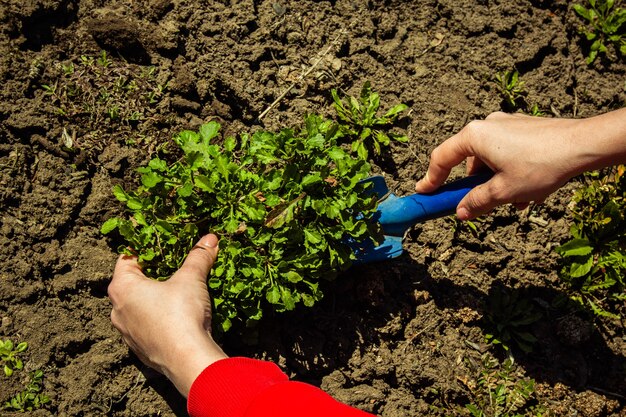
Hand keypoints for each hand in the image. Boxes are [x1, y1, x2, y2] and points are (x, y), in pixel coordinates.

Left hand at [108, 234, 226, 396]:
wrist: (187, 359)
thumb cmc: (181, 314)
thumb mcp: (192, 279)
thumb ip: (198, 256)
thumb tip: (210, 239)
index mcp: (122, 288)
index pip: (127, 259)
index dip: (144, 250)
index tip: (161, 246)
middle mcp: (118, 310)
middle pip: (131, 284)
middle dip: (152, 275)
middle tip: (173, 267)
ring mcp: (127, 333)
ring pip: (138, 307)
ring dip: (154, 299)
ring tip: (177, 293)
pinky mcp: (140, 350)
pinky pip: (147, 327)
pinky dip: (159, 319)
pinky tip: (178, 318)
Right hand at [415, 112, 590, 219]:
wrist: (584, 145)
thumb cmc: (540, 166)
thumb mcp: (503, 192)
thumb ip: (476, 202)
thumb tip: (461, 212)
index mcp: (474, 136)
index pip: (442, 158)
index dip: (431, 179)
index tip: (424, 193)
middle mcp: (487, 125)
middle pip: (467, 160)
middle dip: (473, 186)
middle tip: (476, 205)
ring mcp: (507, 124)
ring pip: (490, 159)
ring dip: (495, 182)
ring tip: (515, 202)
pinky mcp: (524, 128)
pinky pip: (506, 152)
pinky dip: (509, 172)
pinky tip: (527, 190)